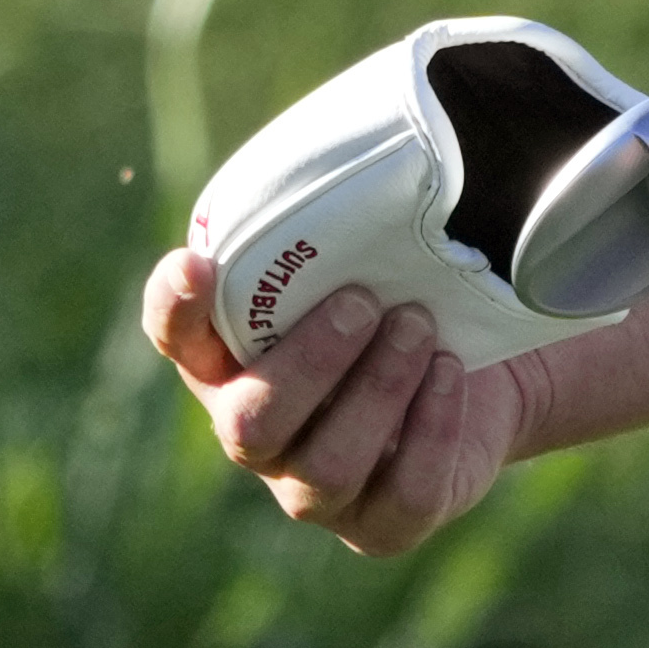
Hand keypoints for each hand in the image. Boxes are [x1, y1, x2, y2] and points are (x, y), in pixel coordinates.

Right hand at [146, 251, 533, 557]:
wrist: (473, 373)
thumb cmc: (401, 296)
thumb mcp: (371, 254)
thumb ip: (342, 213)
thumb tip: (380, 120)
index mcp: (229, 361)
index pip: (176, 337)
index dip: (176, 309)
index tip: (197, 263)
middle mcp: (256, 433)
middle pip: (251, 423)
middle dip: (313, 361)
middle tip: (368, 302)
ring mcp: (313, 490)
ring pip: (324, 466)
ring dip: (377, 391)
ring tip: (419, 328)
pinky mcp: (381, 527)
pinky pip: (398, 496)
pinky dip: (430, 431)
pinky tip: (450, 377)